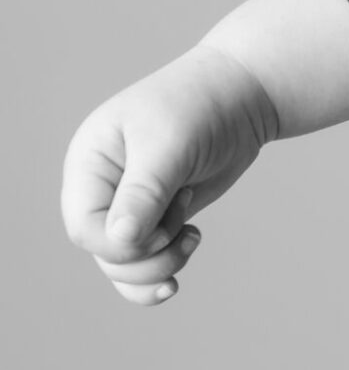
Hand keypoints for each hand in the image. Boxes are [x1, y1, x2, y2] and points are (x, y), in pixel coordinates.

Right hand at [61, 45, 279, 306]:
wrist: (243, 94)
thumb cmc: (200, 107)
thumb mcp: (169, 145)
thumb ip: (144, 193)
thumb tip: (121, 239)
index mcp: (89, 162)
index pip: (84, 228)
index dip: (122, 243)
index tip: (166, 225)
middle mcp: (100, 187)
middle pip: (104, 252)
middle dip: (147, 256)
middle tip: (186, 226)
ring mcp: (127, 205)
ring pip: (122, 266)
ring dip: (160, 266)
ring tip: (192, 238)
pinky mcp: (155, 217)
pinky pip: (141, 264)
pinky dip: (159, 275)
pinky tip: (183, 264)